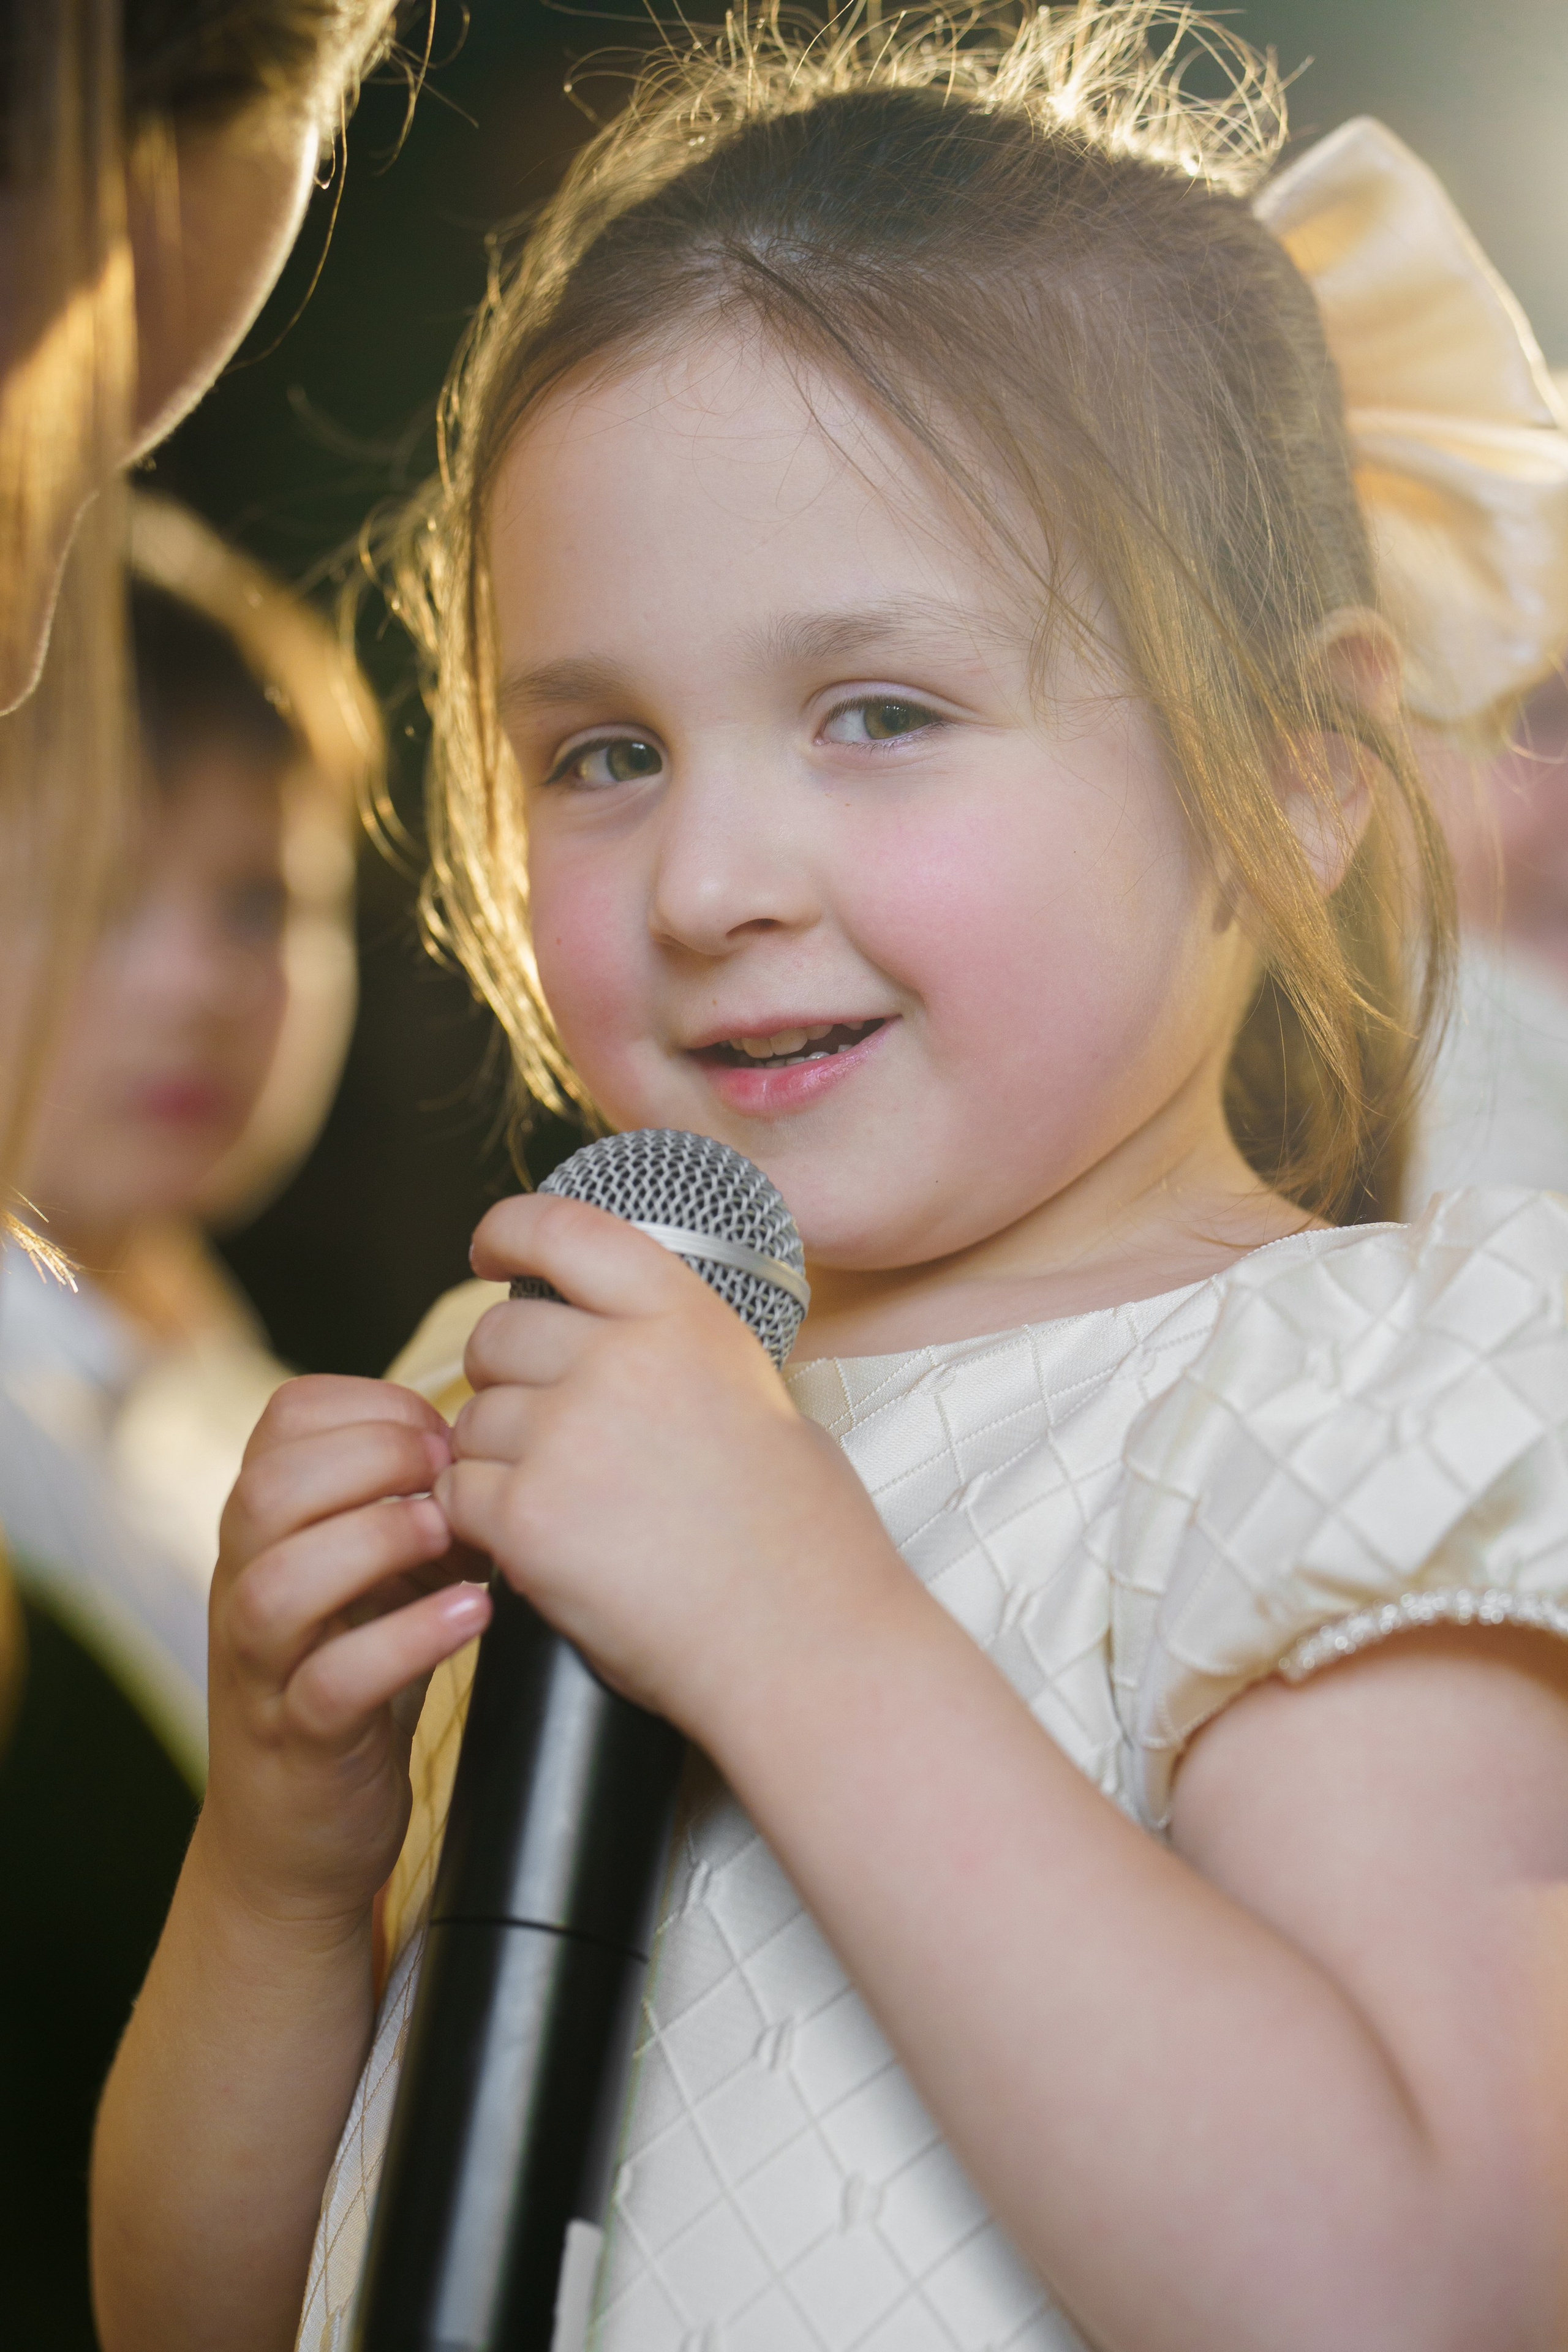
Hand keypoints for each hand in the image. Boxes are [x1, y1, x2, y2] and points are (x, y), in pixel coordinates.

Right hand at [202, 1375, 490, 1928]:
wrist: (297, 1837)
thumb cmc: (355, 1677)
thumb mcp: (375, 1576)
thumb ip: (411, 1507)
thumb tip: (498, 1444)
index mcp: (264, 1531)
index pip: (284, 1421)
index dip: (370, 1405)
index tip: (443, 1430)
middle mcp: (246, 1587)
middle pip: (268, 1490)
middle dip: (371, 1459)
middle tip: (453, 1474)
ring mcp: (264, 1671)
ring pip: (277, 1585)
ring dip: (376, 1542)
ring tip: (455, 1537)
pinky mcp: (300, 1744)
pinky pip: (330, 1684)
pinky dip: (404, 1642)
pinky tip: (471, 1618)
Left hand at [438, 1194, 903, 1736]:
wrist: (805, 1646)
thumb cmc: (804, 1543)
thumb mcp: (760, 1401)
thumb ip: (680, 1358)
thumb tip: (619, 1345)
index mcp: (686, 1320)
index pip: (566, 1229)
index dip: (510, 1231)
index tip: (488, 1250)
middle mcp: (622, 1361)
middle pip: (498, 1334)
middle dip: (500, 1376)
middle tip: (536, 1425)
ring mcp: (568, 1437)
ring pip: (470, 1422)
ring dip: (494, 1458)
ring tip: (564, 1507)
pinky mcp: (528, 1517)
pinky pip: (457, 1496)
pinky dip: (479, 1522)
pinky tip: (533, 1546)